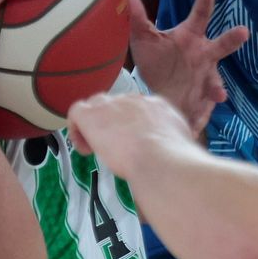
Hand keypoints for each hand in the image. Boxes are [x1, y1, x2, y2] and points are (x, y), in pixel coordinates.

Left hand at [68, 92, 192, 178]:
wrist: (159, 158)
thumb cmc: (174, 158)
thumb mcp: (181, 143)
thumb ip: (172, 141)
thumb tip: (173, 148)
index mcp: (156, 105)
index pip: (137, 109)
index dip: (131, 126)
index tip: (133, 144)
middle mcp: (133, 100)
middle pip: (116, 105)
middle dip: (113, 123)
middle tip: (116, 147)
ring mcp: (111, 105)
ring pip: (95, 105)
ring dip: (95, 125)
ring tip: (97, 147)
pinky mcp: (91, 114)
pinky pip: (76, 112)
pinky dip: (76, 130)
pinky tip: (85, 149)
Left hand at [127, 0, 249, 134]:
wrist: (158, 90)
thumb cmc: (156, 59)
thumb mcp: (143, 37)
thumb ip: (137, 15)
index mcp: (191, 36)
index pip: (200, 15)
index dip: (204, 2)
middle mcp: (204, 55)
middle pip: (221, 45)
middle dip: (232, 40)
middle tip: (243, 32)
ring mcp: (205, 78)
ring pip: (216, 81)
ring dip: (217, 87)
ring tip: (219, 95)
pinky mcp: (202, 100)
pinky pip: (204, 106)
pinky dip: (202, 115)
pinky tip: (198, 123)